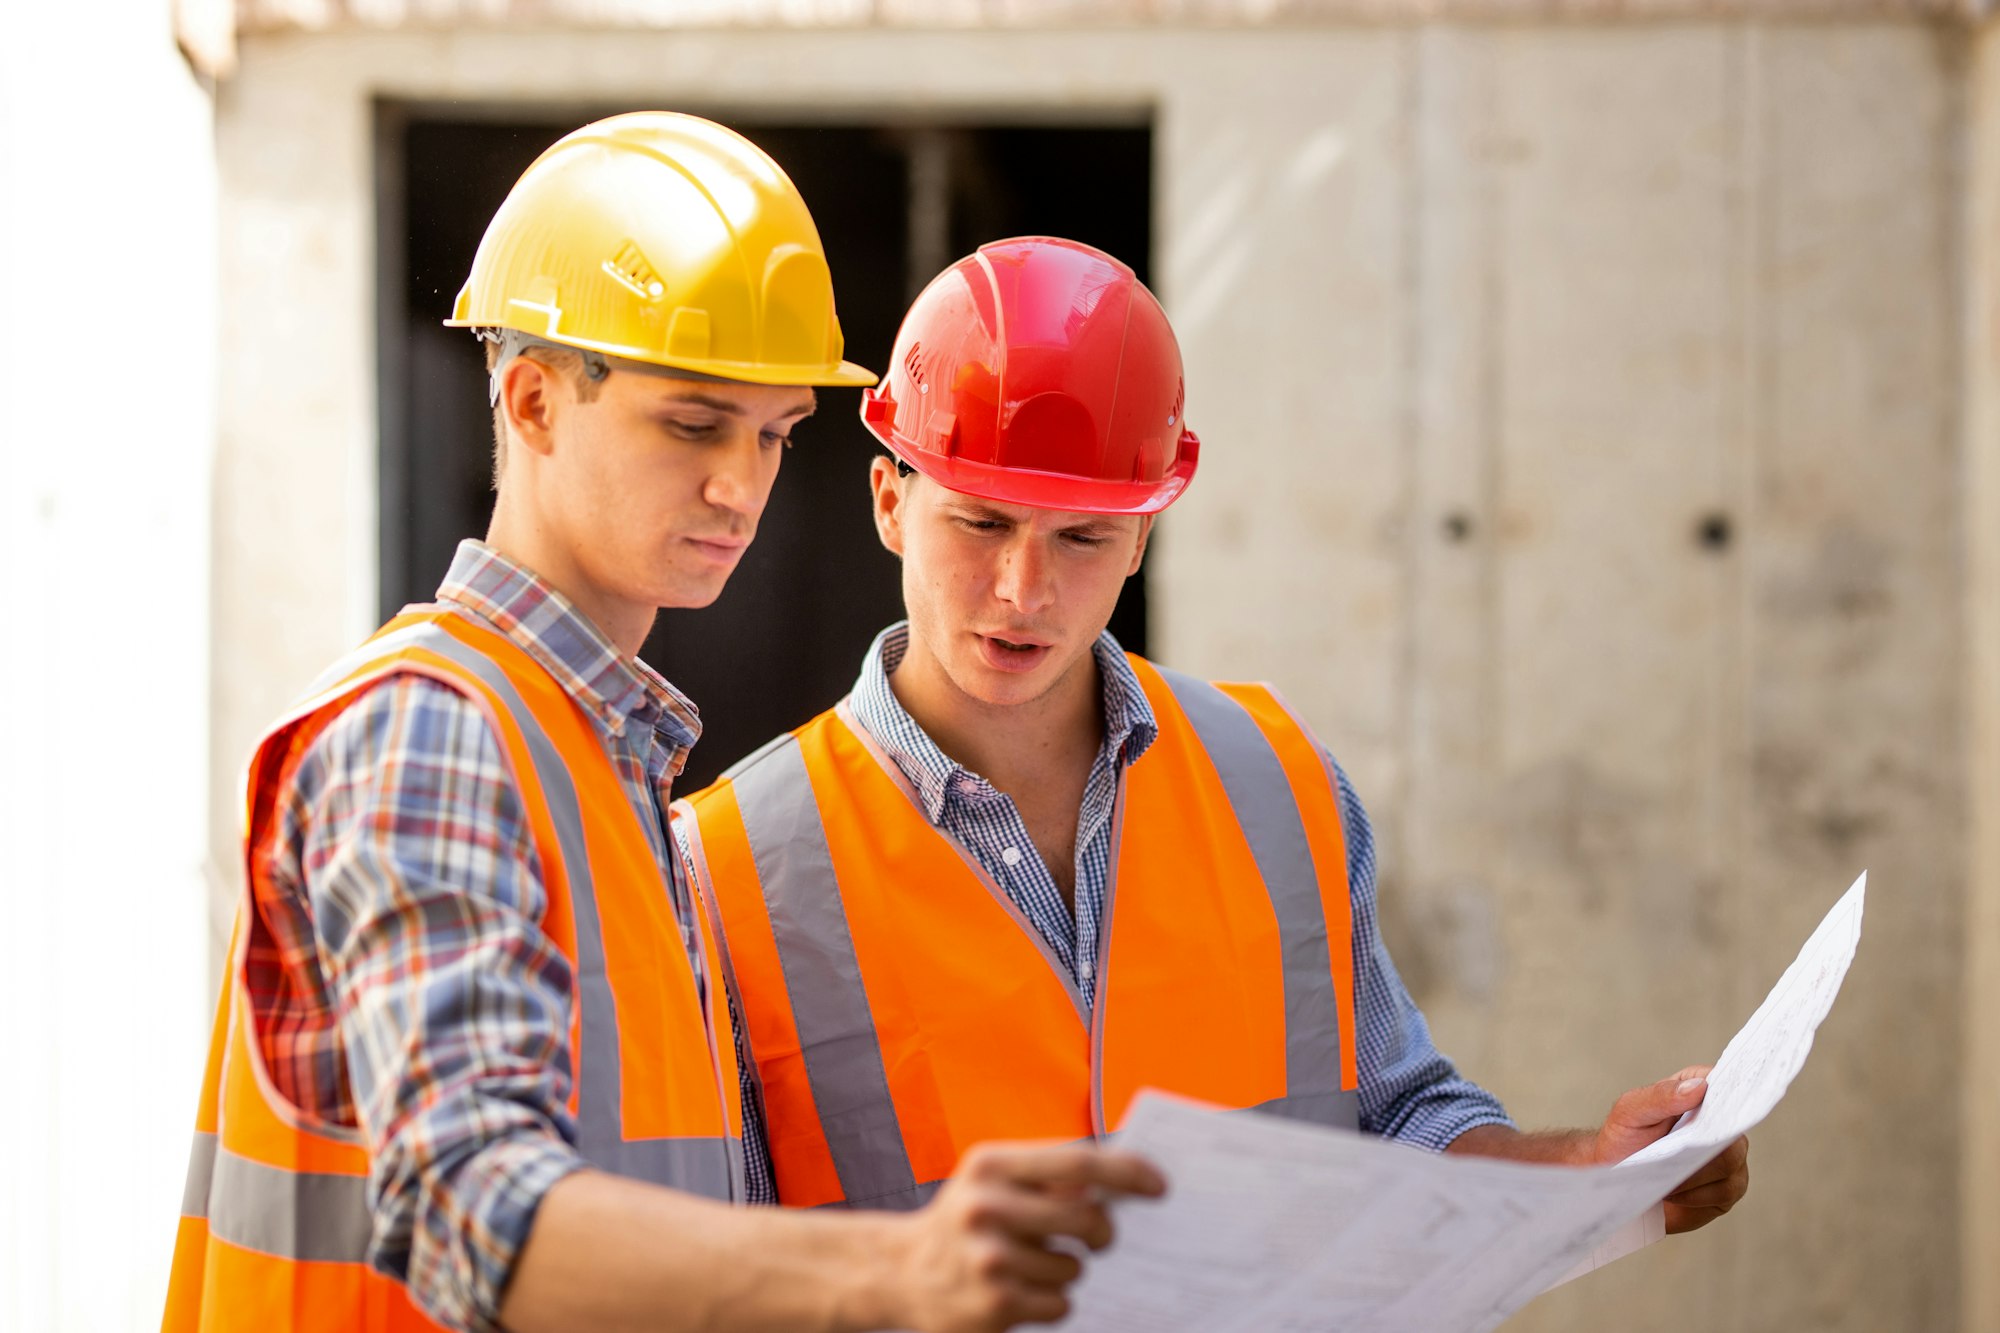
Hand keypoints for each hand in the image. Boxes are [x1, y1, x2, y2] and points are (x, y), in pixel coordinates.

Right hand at [881, 1141, 1166, 1332]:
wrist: (900, 1273)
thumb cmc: (964, 1219)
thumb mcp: (991, 1180)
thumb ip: (1045, 1176)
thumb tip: (1117, 1183)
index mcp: (991, 1165)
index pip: (1077, 1162)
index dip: (1126, 1172)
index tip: (1159, 1185)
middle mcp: (986, 1208)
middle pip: (1085, 1217)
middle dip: (1102, 1231)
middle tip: (1097, 1237)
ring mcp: (989, 1259)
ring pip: (1073, 1267)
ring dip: (1065, 1269)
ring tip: (1029, 1264)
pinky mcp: (995, 1304)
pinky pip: (1061, 1302)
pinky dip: (1051, 1299)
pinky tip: (1020, 1291)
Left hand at [1593, 1065, 1750, 1233]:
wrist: (1619, 1179)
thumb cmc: (1625, 1139)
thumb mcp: (1630, 1111)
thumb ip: (1660, 1095)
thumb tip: (1698, 1087)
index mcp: (1697, 1092)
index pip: (1725, 1085)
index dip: (1726, 1095)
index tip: (1709, 1110)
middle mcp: (1721, 1123)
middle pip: (1731, 1132)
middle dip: (1700, 1147)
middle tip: (1672, 1156)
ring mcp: (1730, 1157)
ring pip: (1729, 1165)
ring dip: (1692, 1175)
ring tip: (1663, 1175)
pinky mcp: (1728, 1187)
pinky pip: (1724, 1192)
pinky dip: (1694, 1196)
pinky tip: (1672, 1192)